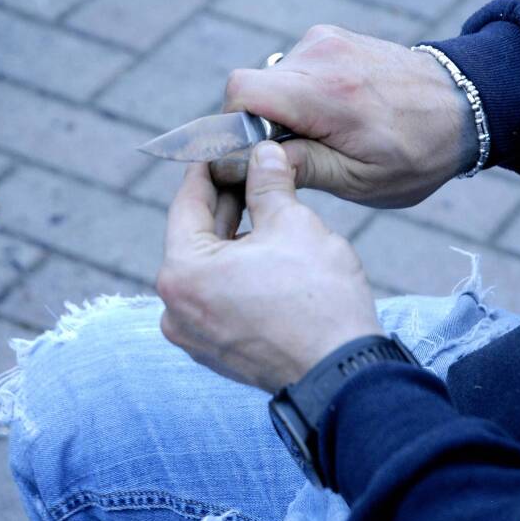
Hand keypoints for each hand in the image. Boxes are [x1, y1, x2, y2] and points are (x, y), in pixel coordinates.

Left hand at [158, 141, 383, 392]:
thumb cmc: (317, 299)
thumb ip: (269, 183)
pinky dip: (238, 274)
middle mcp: (176, 309)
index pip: (187, 204)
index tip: (221, 148)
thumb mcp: (293, 223)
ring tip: (266, 212)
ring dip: (235, 240)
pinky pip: (220, 299)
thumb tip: (263, 154)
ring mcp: (195, 337)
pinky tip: (267, 256)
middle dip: (228, 205)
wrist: (343, 372)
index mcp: (182, 273)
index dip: (208, 169)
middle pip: (197, 239)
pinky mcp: (219, 353)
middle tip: (250, 173)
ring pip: (210, 270)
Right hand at [216, 25, 476, 207]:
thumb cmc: (418, 152)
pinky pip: (293, 68)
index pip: (241, 92)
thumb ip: (299, 166)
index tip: (254, 154)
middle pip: (251, 87)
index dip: (231, 126)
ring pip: (271, 78)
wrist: (466, 106)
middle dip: (262, 123)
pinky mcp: (332, 37)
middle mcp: (321, 55)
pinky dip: (302, 93)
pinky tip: (337, 112)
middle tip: (301, 152)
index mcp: (326, 94)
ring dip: (285, 109)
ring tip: (329, 132)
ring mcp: (326, 40)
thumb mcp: (360, 179)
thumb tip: (245, 161)